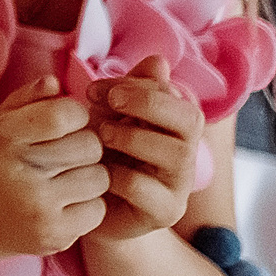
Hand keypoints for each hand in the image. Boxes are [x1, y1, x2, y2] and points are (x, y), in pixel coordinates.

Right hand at [0, 75, 109, 256]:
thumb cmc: (1, 160)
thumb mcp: (3, 121)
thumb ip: (29, 96)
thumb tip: (55, 83)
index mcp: (4, 137)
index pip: (63, 114)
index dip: (75, 114)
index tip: (66, 122)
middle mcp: (18, 173)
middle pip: (90, 146)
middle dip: (86, 145)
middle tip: (70, 153)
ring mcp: (37, 208)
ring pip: (99, 179)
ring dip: (91, 175)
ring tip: (69, 177)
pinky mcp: (55, 235)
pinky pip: (98, 209)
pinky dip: (89, 204)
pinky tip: (69, 202)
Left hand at [86, 55, 205, 241]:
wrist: (84, 205)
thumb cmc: (100, 155)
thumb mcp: (108, 116)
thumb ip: (128, 88)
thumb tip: (158, 61)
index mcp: (174, 125)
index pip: (174, 93)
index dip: (137, 85)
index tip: (95, 89)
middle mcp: (185, 152)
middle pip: (191, 119)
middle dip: (148, 103)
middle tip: (111, 102)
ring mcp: (179, 185)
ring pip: (178, 154)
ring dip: (134, 137)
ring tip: (101, 136)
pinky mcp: (164, 213)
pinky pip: (149, 191)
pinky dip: (122, 176)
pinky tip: (100, 171)